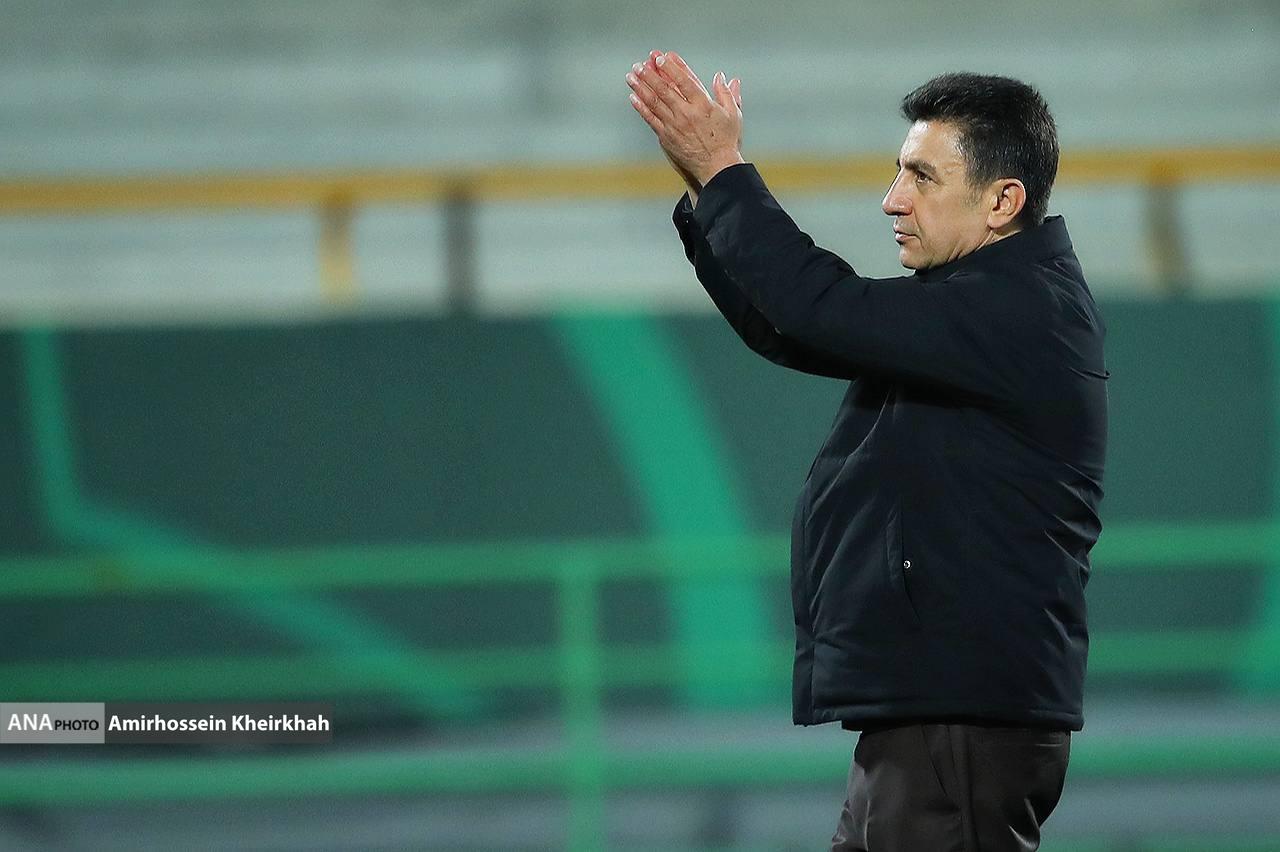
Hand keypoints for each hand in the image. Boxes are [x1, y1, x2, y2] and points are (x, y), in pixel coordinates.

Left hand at [626, 50, 744, 191]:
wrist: (717, 168)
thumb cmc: (726, 140)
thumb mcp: (733, 114)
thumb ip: (726, 93)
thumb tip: (721, 76)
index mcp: (703, 104)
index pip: (684, 81)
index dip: (671, 68)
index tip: (660, 57)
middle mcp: (687, 113)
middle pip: (664, 89)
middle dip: (650, 75)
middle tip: (638, 64)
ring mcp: (675, 125)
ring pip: (654, 102)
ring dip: (641, 88)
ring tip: (630, 76)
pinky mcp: (667, 137)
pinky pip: (651, 119)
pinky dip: (641, 107)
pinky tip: (633, 97)